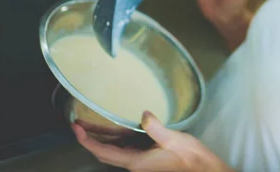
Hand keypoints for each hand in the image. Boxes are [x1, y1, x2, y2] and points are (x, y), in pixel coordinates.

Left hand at [74, 111, 231, 171]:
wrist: (203, 170)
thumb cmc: (190, 158)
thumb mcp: (172, 139)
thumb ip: (155, 127)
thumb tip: (143, 114)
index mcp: (136, 162)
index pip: (104, 152)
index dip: (87, 141)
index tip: (76, 128)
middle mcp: (134, 165)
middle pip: (104, 152)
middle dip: (90, 138)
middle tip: (77, 123)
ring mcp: (140, 163)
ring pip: (114, 151)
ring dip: (101, 138)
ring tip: (90, 123)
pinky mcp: (147, 158)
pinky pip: (125, 149)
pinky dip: (115, 139)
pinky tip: (114, 129)